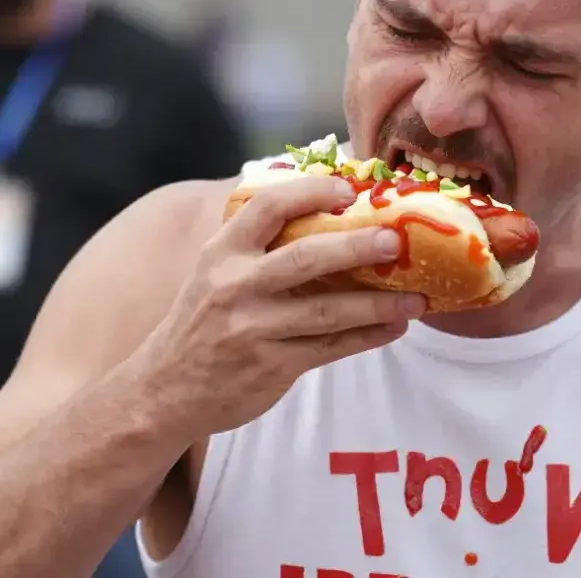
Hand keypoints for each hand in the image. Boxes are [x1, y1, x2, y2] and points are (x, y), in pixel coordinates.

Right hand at [136, 175, 424, 439]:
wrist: (164, 391)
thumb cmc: (204, 321)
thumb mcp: (214, 272)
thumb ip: (258, 245)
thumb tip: (329, 211)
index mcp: (222, 253)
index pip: (267, 206)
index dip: (310, 192)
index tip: (348, 189)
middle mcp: (235, 286)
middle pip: (306, 258)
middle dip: (357, 247)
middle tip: (396, 241)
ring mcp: (254, 329)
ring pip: (328, 311)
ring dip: (378, 304)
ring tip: (417, 298)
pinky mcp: (271, 366)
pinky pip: (330, 348)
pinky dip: (367, 337)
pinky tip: (394, 328)